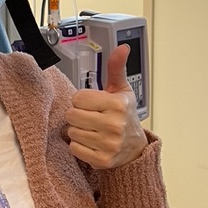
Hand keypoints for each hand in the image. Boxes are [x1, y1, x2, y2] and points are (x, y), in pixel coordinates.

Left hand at [64, 45, 147, 169]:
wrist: (136, 149)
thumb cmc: (125, 117)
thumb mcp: (122, 90)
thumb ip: (116, 68)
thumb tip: (122, 48)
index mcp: (117, 105)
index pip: (78, 98)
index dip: (82, 100)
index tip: (92, 104)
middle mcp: (114, 125)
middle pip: (71, 115)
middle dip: (78, 115)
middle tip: (90, 117)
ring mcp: (108, 144)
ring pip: (72, 132)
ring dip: (78, 131)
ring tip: (92, 130)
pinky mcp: (102, 160)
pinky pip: (74, 148)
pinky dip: (79, 146)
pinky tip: (92, 142)